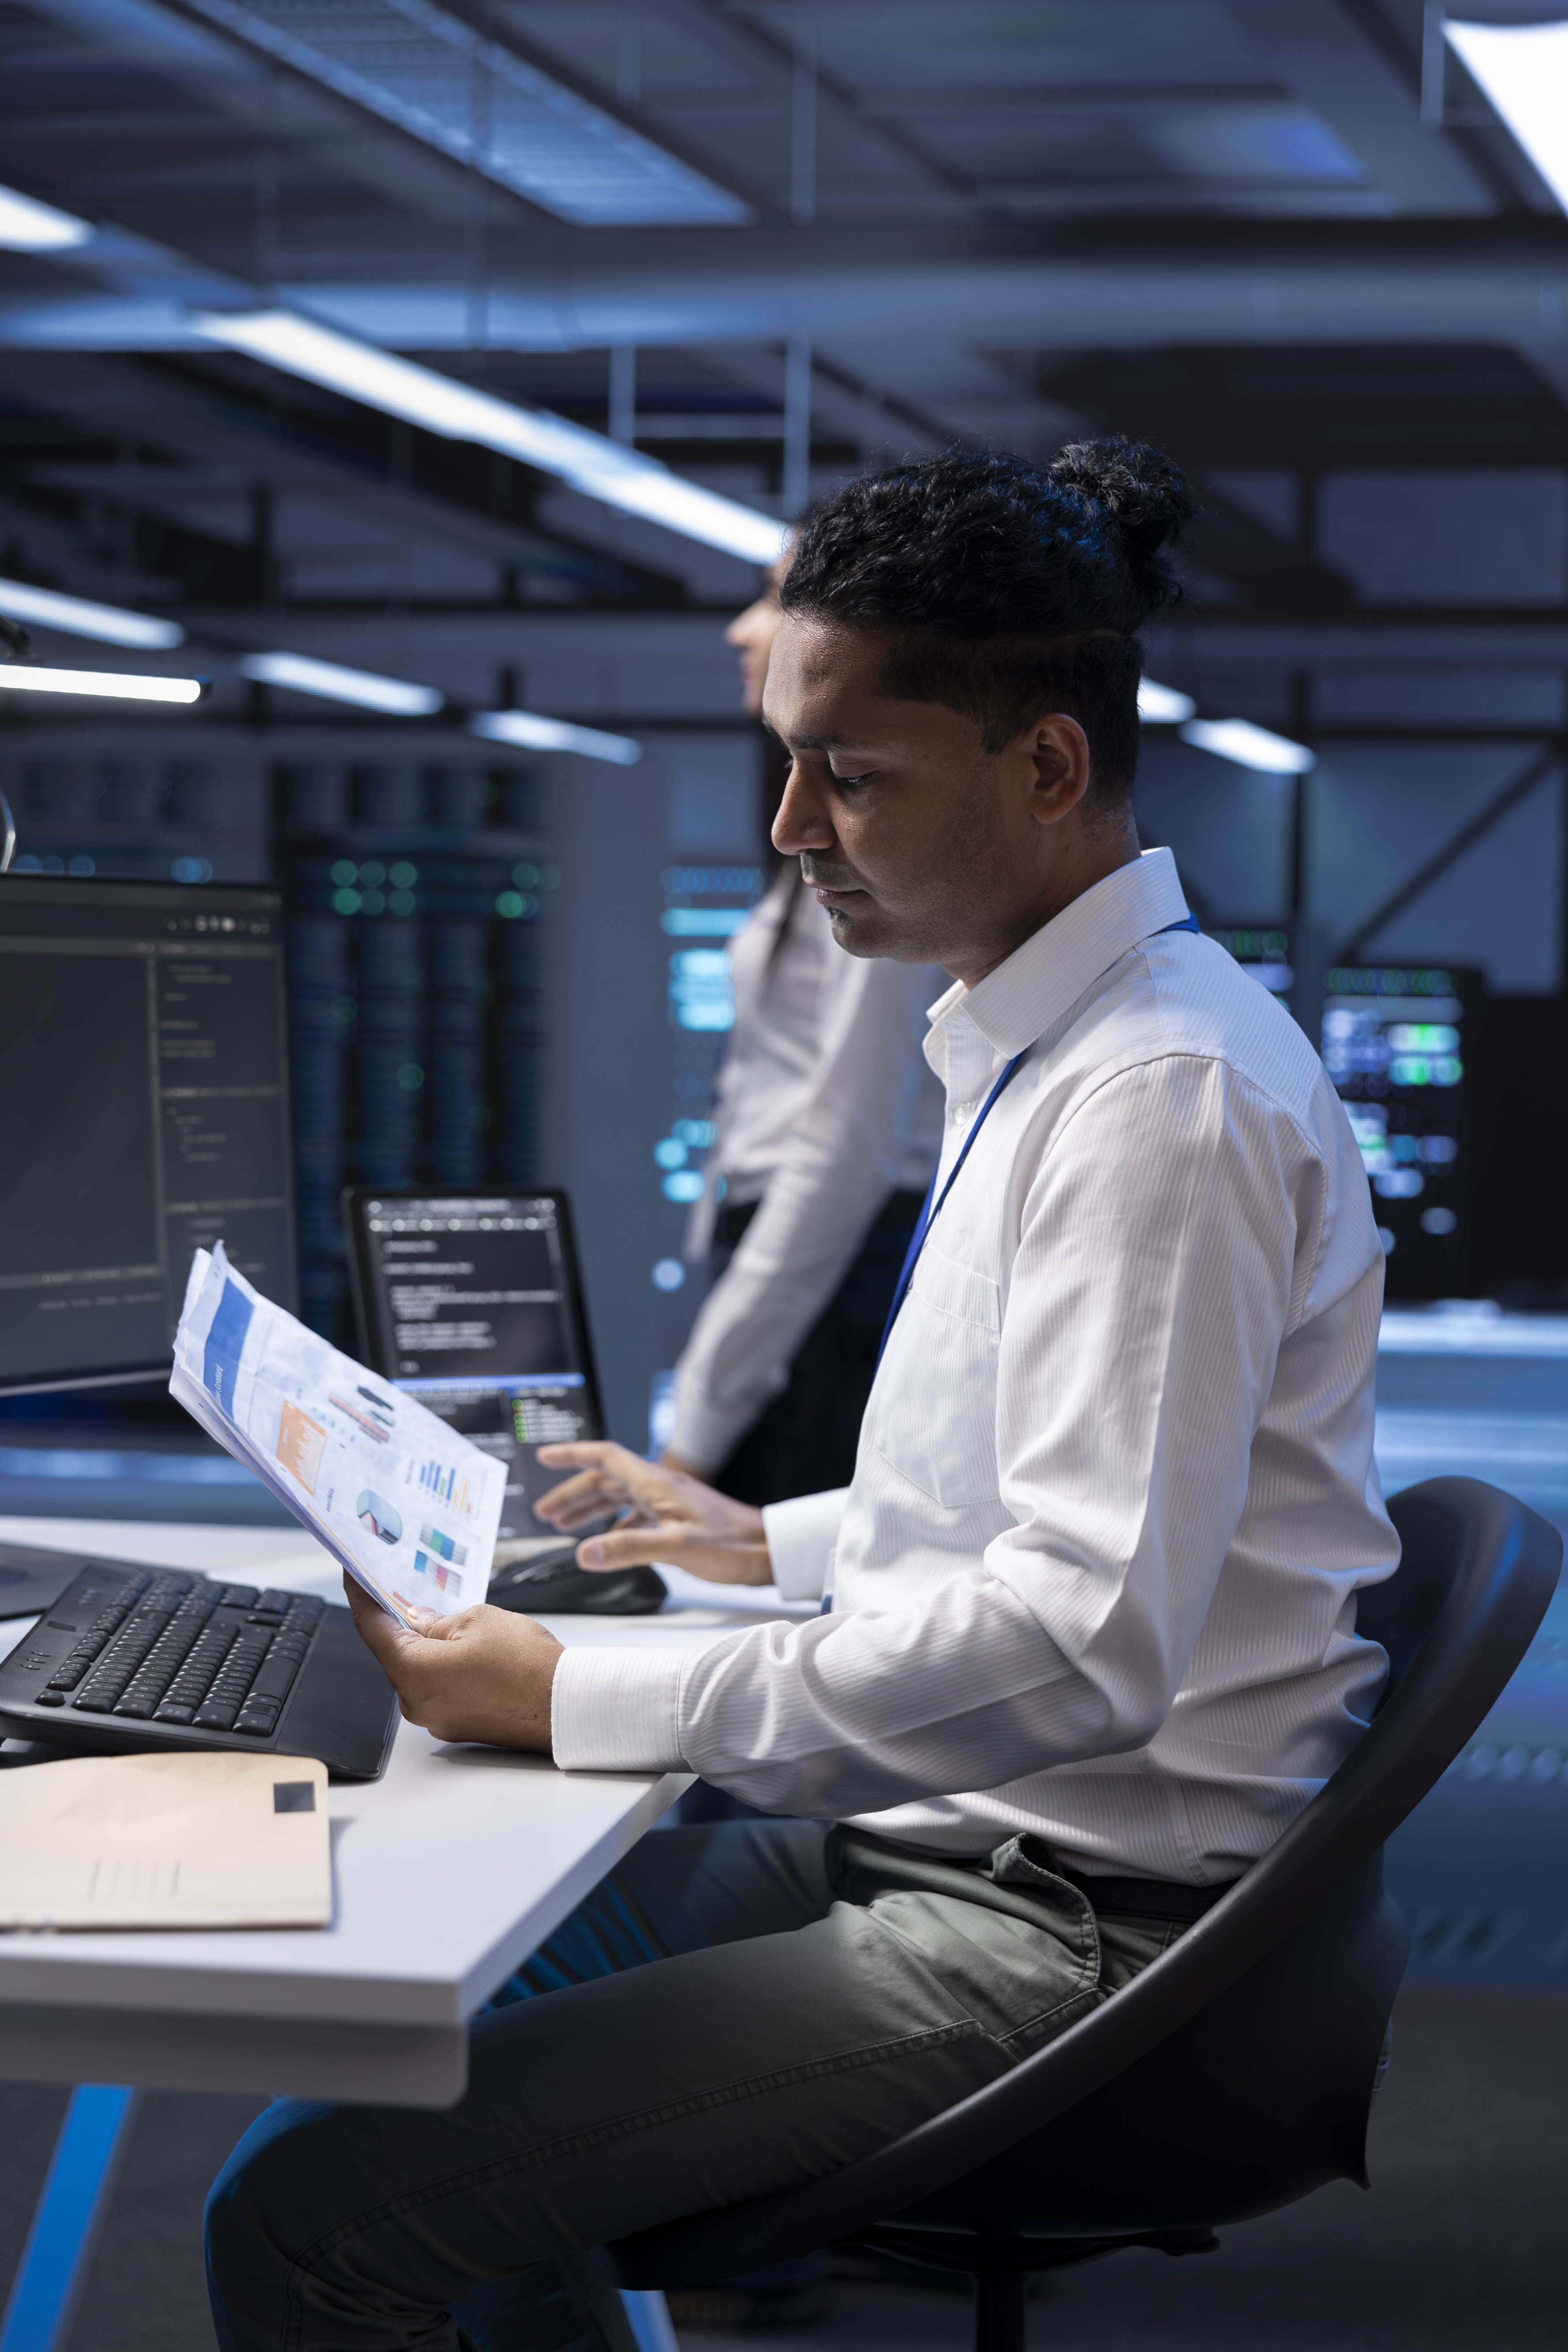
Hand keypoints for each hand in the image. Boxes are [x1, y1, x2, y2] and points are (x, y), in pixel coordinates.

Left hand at [344, 1576, 560, 1750]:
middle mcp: (417, 1702)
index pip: (371, 1627)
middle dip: (401, 1622)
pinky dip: (446, 1668)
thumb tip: (420, 1621)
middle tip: (406, 1590)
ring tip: (453, 1620)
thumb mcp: (477, 1620)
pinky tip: (471, 1650)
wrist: (566, 1707)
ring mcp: (437, 1718)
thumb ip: (439, 1620)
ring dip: (429, 1647)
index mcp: (412, 1672)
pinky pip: (440, 1689)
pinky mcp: (458, 1724)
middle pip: (395, 1653)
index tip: (354, 1576)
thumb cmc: (526, 1665)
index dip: (361, 1596)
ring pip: (420, 1672)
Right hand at [533, 1441, 771, 1585]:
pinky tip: (606, 1541)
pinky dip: (614, 1525)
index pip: (604, 1458)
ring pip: (619, 1498)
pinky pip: (635, 1515)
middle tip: (545, 1511)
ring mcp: (668, 1502)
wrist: (768, 1550)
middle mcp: (659, 1487)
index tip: (545, 1455)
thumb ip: (628, 1549)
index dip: (572, 1455)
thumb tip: (583, 1554)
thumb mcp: (676, 1546)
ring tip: (564, 1525)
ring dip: (590, 1509)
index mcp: (656, 1483)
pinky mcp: (677, 1519)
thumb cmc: (732, 1544)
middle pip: (606, 1480)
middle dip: (572, 1492)